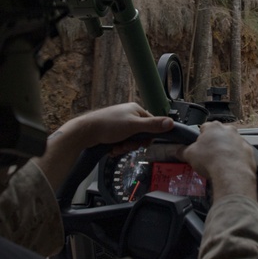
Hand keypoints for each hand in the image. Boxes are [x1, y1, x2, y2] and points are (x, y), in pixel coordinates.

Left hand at [35, 103, 172, 191]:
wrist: (85, 132)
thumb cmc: (109, 126)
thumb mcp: (134, 126)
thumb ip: (153, 125)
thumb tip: (172, 123)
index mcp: (136, 109)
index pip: (152, 124)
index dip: (149, 136)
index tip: (143, 143)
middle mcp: (128, 115)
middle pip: (141, 134)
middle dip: (134, 143)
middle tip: (126, 145)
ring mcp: (119, 123)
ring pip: (131, 140)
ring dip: (125, 147)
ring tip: (116, 148)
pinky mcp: (111, 132)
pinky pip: (121, 142)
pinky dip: (118, 147)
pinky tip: (112, 149)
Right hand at [177, 122, 256, 200]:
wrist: (232, 173)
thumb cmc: (211, 160)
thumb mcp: (189, 155)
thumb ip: (182, 151)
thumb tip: (177, 151)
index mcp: (213, 127)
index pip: (204, 128)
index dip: (200, 139)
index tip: (198, 148)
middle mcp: (228, 130)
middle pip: (218, 135)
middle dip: (214, 144)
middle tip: (208, 157)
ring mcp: (241, 140)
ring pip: (231, 144)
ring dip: (226, 151)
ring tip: (219, 164)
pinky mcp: (249, 151)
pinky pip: (240, 154)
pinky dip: (236, 160)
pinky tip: (230, 168)